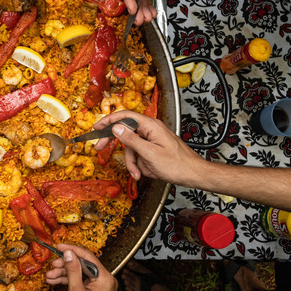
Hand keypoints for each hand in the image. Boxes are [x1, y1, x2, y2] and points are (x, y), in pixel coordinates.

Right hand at [92, 111, 207, 185]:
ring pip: (132, 147)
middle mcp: (151, 129)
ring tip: (138, 173)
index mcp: (151, 126)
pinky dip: (139, 164)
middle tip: (100, 149)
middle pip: (126, 132)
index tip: (97, 127)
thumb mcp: (149, 154)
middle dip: (115, 144)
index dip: (108, 120)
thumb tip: (116, 128)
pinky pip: (140, 153)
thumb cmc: (177, 164)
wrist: (194, 174)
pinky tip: (144, 172)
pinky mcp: (154, 148)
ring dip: (132, 162)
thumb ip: (131, 140)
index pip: (125, 116)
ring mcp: (152, 139)